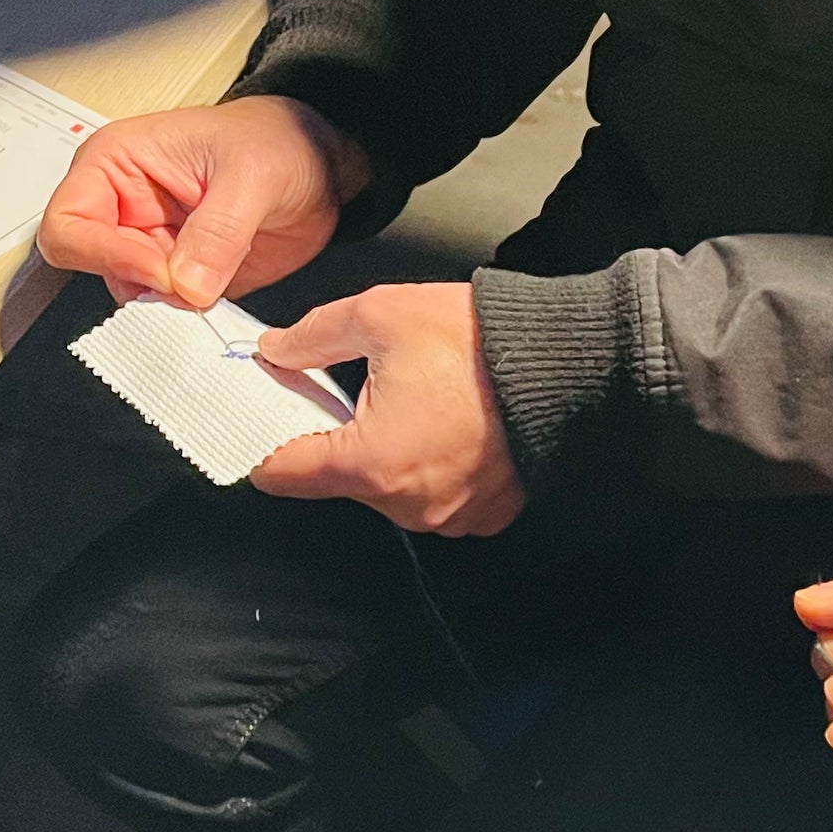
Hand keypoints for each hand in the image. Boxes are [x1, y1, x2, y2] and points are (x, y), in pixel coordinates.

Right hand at [37, 97, 369, 307]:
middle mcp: (123, 208)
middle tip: (196, 285)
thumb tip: (187, 284)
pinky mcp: (183, 276)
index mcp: (115, 164)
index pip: (69, 225)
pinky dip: (194, 317)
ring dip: (173, 306)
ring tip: (218, 285)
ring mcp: (152, 245)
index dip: (105, 254)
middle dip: (146, 286)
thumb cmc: (276, 141)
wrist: (318, 164)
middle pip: (98, 269)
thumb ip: (218, 231)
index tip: (161, 270)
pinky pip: (172, 311)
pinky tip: (224, 300)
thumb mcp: (252, 174)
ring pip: (135, 297)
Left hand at [251, 284, 525, 535]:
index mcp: (371, 463)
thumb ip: (311, 337)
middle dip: (339, 437)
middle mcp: (408, 504)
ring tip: (417, 405)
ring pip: (387, 489)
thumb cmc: (482, 346)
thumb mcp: (378, 315)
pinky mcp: (484, 514)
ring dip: (388, 454)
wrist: (570, 365)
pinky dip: (432, 467)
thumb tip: (276, 353)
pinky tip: (447, 426)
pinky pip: (435, 497)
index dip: (262, 440)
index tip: (265, 418)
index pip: (281, 473)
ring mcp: (451, 516)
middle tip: (360, 391)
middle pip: (338, 481)